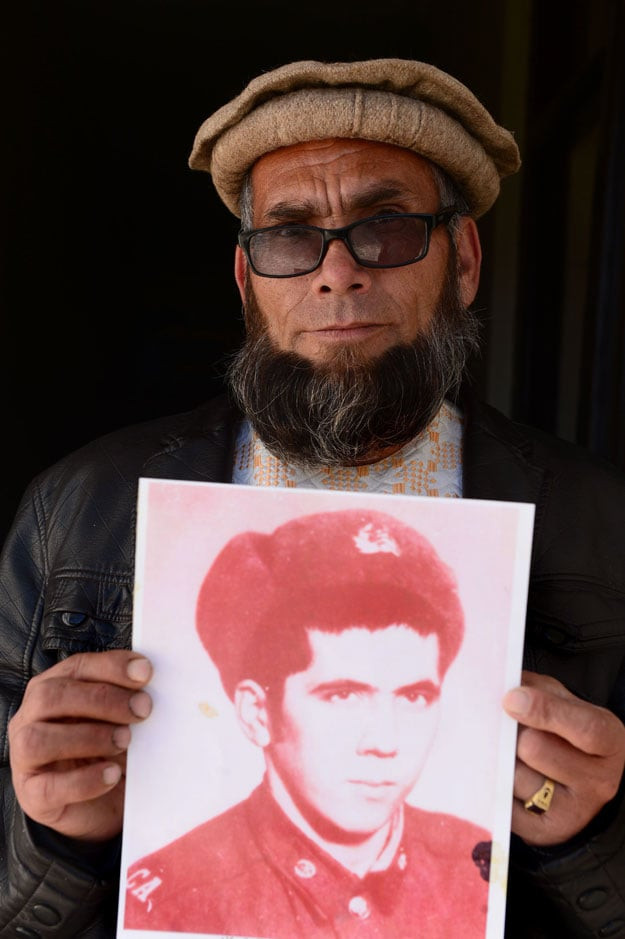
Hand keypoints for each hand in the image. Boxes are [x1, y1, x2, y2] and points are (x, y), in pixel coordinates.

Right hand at [8, 650, 152, 842]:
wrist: (104, 802)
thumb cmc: (107, 749)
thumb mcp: (117, 718)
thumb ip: (127, 698)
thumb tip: (150, 685)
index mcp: (52, 688)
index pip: (76, 667)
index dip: (111, 667)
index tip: (145, 672)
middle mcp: (30, 718)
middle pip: (52, 696)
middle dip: (102, 699)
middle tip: (142, 709)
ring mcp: (24, 758)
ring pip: (38, 740)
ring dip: (88, 737)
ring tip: (125, 741)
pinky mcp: (32, 796)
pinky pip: (48, 788)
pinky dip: (84, 781)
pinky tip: (112, 775)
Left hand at [503, 670, 624, 845]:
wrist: (576, 783)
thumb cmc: (566, 733)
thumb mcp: (564, 702)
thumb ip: (538, 688)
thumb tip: (505, 687)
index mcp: (609, 741)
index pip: (585, 727)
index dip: (545, 711)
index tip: (511, 700)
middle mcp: (599, 781)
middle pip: (536, 749)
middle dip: (515, 735)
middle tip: (515, 731)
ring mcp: (575, 812)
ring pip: (515, 776)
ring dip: (504, 761)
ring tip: (514, 757)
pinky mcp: (545, 833)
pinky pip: (503, 803)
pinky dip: (498, 786)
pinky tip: (509, 779)